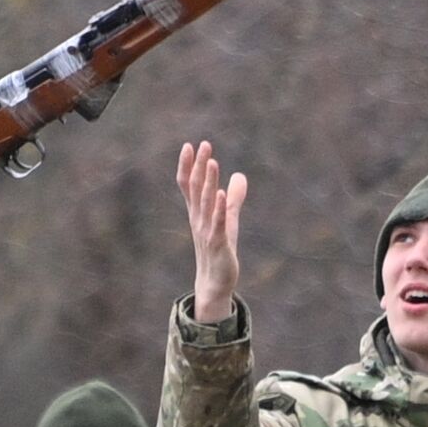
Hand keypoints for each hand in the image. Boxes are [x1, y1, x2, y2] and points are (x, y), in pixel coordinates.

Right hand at [177, 141, 246, 322]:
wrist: (215, 281)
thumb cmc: (220, 249)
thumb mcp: (228, 219)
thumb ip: (234, 198)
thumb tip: (240, 176)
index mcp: (198, 212)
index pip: (188, 185)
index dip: (187, 166)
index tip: (189, 145)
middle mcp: (198, 218)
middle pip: (196, 188)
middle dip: (199, 166)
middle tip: (203, 144)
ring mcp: (206, 230)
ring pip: (206, 202)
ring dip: (209, 181)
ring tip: (212, 162)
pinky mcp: (218, 242)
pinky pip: (217, 223)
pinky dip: (219, 208)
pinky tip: (221, 193)